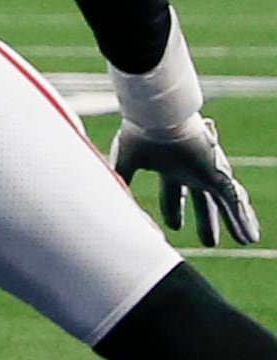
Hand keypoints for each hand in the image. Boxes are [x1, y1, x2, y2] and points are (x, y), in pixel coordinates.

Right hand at [113, 116, 259, 246]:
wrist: (156, 118)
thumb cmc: (138, 135)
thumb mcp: (125, 162)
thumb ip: (119, 179)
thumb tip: (110, 197)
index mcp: (169, 167)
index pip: (173, 195)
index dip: (173, 211)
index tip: (173, 228)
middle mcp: (191, 171)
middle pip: (202, 202)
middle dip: (205, 220)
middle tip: (208, 241)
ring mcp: (206, 173)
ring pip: (223, 204)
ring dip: (232, 223)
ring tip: (244, 240)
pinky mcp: (217, 175)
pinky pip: (234, 203)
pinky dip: (242, 221)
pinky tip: (249, 238)